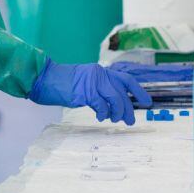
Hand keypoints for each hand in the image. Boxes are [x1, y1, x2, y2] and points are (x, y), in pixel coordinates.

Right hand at [28, 59, 152, 124]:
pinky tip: (101, 117)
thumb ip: (101, 90)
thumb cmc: (65, 83)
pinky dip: (103, 113)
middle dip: (129, 108)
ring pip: (115, 98)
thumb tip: (115, 105)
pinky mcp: (85, 91)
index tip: (147, 102)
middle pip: (123, 92)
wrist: (46, 79)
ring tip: (114, 119)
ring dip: (117, 112)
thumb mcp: (87, 83)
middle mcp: (100, 74)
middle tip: (129, 120)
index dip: (139, 91)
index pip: (126, 80)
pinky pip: (101, 105)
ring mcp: (93, 82)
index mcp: (102, 71)